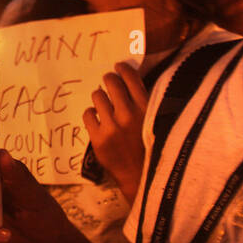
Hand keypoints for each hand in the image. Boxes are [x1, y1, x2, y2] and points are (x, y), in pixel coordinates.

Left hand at [83, 63, 148, 199]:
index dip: (122, 69)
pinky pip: (87, 114)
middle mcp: (129, 115)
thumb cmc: (149, 146)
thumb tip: (128, 79)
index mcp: (147, 109)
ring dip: (100, 98)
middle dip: (109, 80)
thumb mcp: (154, 121)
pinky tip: (97, 119)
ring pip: (97, 96)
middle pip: (111, 82)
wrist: (140, 176)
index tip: (118, 67)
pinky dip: (91, 114)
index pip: (131, 78)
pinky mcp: (98, 138)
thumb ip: (144, 102)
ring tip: (104, 105)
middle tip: (108, 82)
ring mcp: (112, 127)